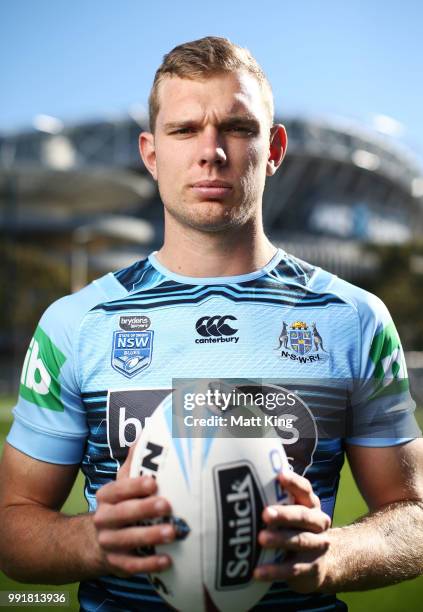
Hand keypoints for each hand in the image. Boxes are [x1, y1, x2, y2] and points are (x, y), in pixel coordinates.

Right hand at [93, 445, 174, 576]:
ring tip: (172, 532)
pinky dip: (150, 564)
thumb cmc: (120, 505)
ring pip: (128, 540)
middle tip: (167, 505)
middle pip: (123, 514)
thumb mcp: (122, 483)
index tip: (153, 482)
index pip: (117, 489)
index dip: (134, 486)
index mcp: (106, 497)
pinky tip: (168, 560)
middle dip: (145, 509)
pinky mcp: (116, 563)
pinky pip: (132, 566)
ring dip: (151, 536)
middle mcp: (103, 519)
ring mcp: (109, 542)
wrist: (94, 542)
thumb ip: (134, 462)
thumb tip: (147, 433)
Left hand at [254, 470, 330, 592]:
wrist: (319, 565)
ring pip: (299, 541)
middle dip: (285, 514)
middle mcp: (318, 523)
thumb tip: (242, 491)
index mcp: (311, 505)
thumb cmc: (294, 530)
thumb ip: (276, 502)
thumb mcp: (291, 515)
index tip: (279, 475)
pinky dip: (274, 570)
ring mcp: (318, 546)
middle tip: (265, 514)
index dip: (294, 482)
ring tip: (261, 539)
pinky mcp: (312, 569)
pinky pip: (292, 569)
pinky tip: (257, 572)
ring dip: (280, 540)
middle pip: (303, 516)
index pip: (305, 490)